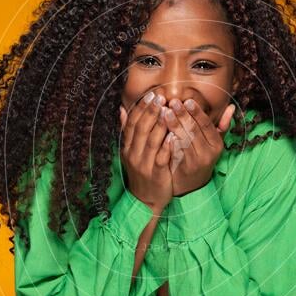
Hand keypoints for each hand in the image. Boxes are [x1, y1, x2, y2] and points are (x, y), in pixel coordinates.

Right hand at [119, 92, 174, 212]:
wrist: (145, 201)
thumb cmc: (142, 173)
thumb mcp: (131, 152)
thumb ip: (128, 131)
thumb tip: (122, 110)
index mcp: (127, 147)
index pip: (132, 123)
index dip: (141, 108)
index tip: (151, 95)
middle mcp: (133, 154)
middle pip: (141, 128)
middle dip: (151, 111)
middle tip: (161, 97)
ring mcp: (143, 164)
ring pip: (151, 140)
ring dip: (160, 124)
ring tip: (168, 110)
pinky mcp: (155, 174)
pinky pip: (161, 157)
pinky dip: (167, 146)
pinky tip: (174, 135)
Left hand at [164, 99, 235, 196]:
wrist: (191, 185)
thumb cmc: (201, 157)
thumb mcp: (213, 143)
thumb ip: (221, 126)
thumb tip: (230, 107)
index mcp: (216, 144)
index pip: (207, 125)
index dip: (197, 112)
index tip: (187, 100)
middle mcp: (208, 153)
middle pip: (194, 130)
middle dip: (183, 115)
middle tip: (173, 102)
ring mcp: (196, 162)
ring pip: (184, 140)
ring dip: (174, 125)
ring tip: (164, 112)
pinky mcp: (183, 168)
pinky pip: (175, 151)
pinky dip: (169, 140)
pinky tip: (161, 130)